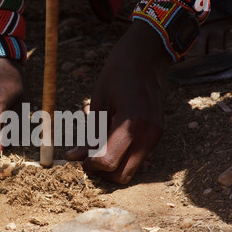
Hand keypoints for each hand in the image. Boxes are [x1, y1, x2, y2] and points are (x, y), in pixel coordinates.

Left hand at [66, 21, 171, 183]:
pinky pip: (138, 157)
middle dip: (102, 172)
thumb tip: (73, 158)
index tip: (79, 157)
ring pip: (131, 170)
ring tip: (97, 149)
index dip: (90, 165)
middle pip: (122, 176)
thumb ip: (89, 135)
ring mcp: (156, 136)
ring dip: (112, 166)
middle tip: (87, 159)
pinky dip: (122, 157)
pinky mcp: (157, 134)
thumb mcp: (98, 103)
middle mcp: (148, 135)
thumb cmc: (118, 73)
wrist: (147, 55)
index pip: (108, 162)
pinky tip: (110, 141)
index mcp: (130, 125)